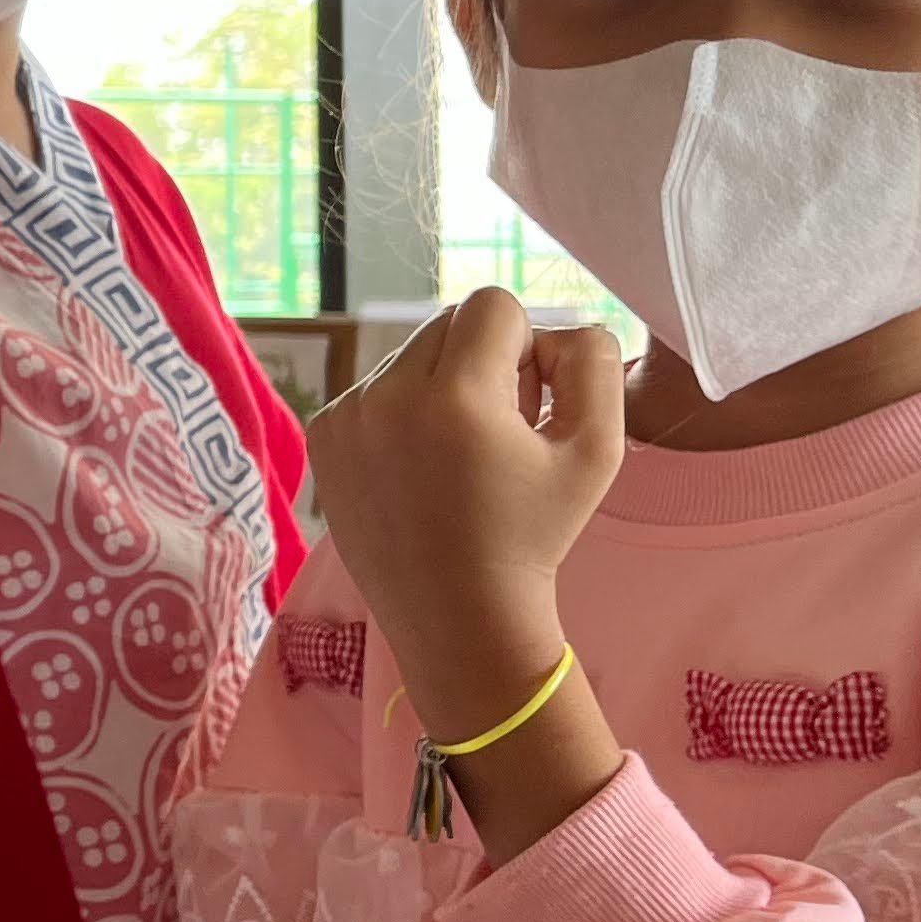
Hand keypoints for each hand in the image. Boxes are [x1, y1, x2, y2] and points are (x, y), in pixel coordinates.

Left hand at [307, 288, 623, 723]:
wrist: (457, 616)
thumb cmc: (533, 535)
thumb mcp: (596, 451)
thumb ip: (593, 366)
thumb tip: (561, 328)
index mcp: (455, 395)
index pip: (492, 305)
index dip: (525, 345)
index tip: (529, 401)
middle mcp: (388, 396)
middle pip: (446, 323)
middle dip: (483, 360)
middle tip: (500, 429)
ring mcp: (346, 416)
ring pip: (408, 356)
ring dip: (440, 384)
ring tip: (459, 457)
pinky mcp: (324, 437)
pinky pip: (373, 390)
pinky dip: (400, 413)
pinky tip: (420, 470)